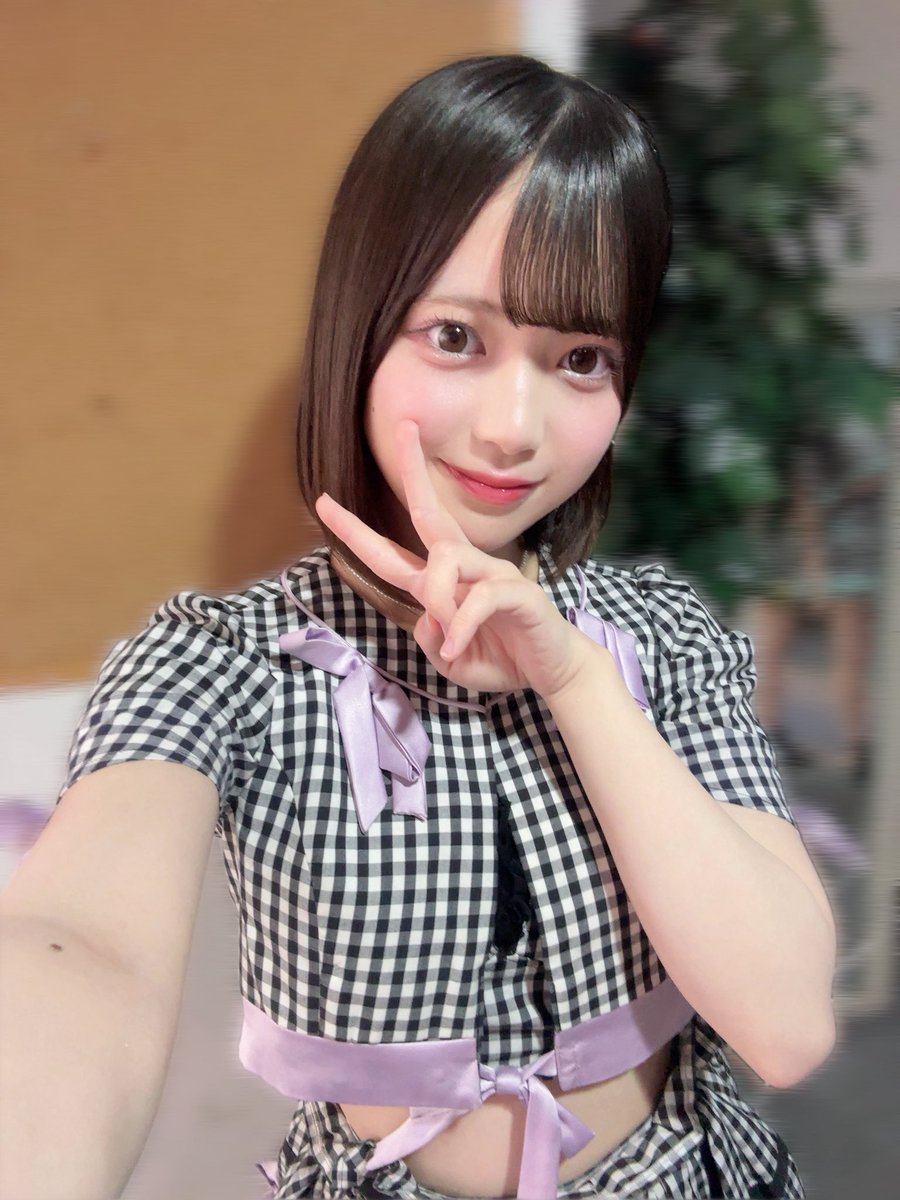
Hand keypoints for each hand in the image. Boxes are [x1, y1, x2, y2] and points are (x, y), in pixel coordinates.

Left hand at [314, 421, 591, 696]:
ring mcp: (493, 574)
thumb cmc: (504, 659)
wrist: (554, 671)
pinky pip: (477, 598)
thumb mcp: (450, 661)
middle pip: (429, 512)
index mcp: (442, 583)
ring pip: (446, 559)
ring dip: (435, 596)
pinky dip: (461, 626)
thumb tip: (425, 616)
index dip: (355, 530)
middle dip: (412, 470)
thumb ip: (429, 639)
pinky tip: (457, 649)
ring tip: (448, 641)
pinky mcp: (517, 591)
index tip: (323, 503)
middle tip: (403, 426)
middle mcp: (465, 568)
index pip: (391, 552)